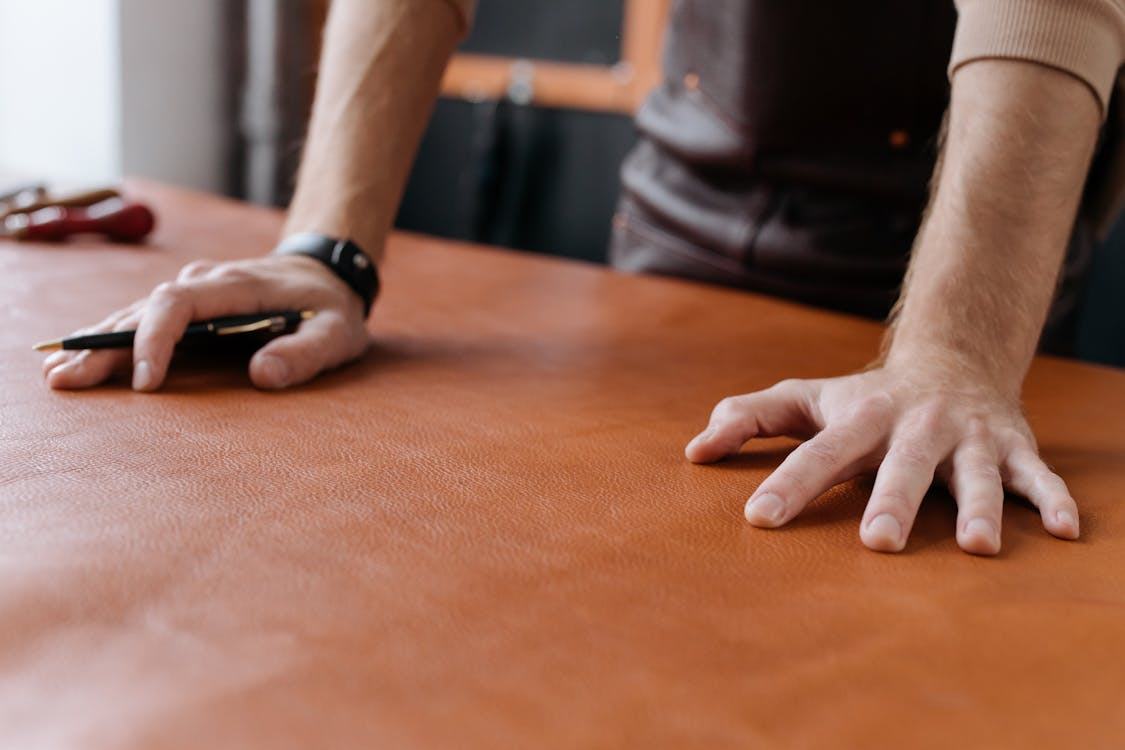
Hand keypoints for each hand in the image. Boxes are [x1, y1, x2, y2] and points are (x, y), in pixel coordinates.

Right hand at [42, 254, 369, 391]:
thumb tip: (263, 376)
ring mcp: (194, 292)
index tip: (145, 382)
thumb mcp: (338, 332)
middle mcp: (206, 283)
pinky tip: (81, 358)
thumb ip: (306, 353)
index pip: (179, 303)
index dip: (156, 339)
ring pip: (135, 314)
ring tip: (59, 374)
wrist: (328, 274)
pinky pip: (143, 320)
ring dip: (98, 343)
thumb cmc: (332, 307)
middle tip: (67, 379)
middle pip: (143, 310)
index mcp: (237, 286)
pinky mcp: (190, 306)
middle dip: (104, 346)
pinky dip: (112, 339)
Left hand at [684, 366, 1079, 554]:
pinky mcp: (1012, 446)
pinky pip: (1037, 475)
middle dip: (892, 501)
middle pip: (902, 467)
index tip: (758, 519)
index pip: (818, 453)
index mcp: (861, 418)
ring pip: (976, 474)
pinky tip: (1066, 532)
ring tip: (977, 547)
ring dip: (981, 507)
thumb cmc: (863, 398)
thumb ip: (750, 418)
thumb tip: (693, 451)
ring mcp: (966, 437)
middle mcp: (915, 426)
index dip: (789, 484)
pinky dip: (1054, 499)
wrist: (951, 360)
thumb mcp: (807, 399)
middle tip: (877, 543)